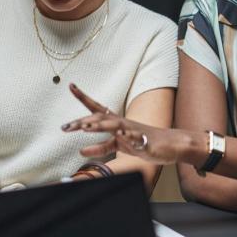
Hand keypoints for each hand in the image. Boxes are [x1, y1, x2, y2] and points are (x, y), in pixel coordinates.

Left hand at [62, 83, 186, 164]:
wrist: (170, 143)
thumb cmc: (142, 142)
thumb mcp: (119, 146)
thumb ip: (100, 147)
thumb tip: (80, 151)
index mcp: (116, 122)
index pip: (97, 108)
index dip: (83, 97)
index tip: (71, 86)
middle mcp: (122, 123)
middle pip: (101, 118)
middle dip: (82, 121)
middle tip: (65, 126)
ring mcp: (134, 131)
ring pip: (116, 125)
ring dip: (101, 125)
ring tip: (86, 127)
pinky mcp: (145, 141)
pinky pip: (136, 138)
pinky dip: (129, 136)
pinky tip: (122, 135)